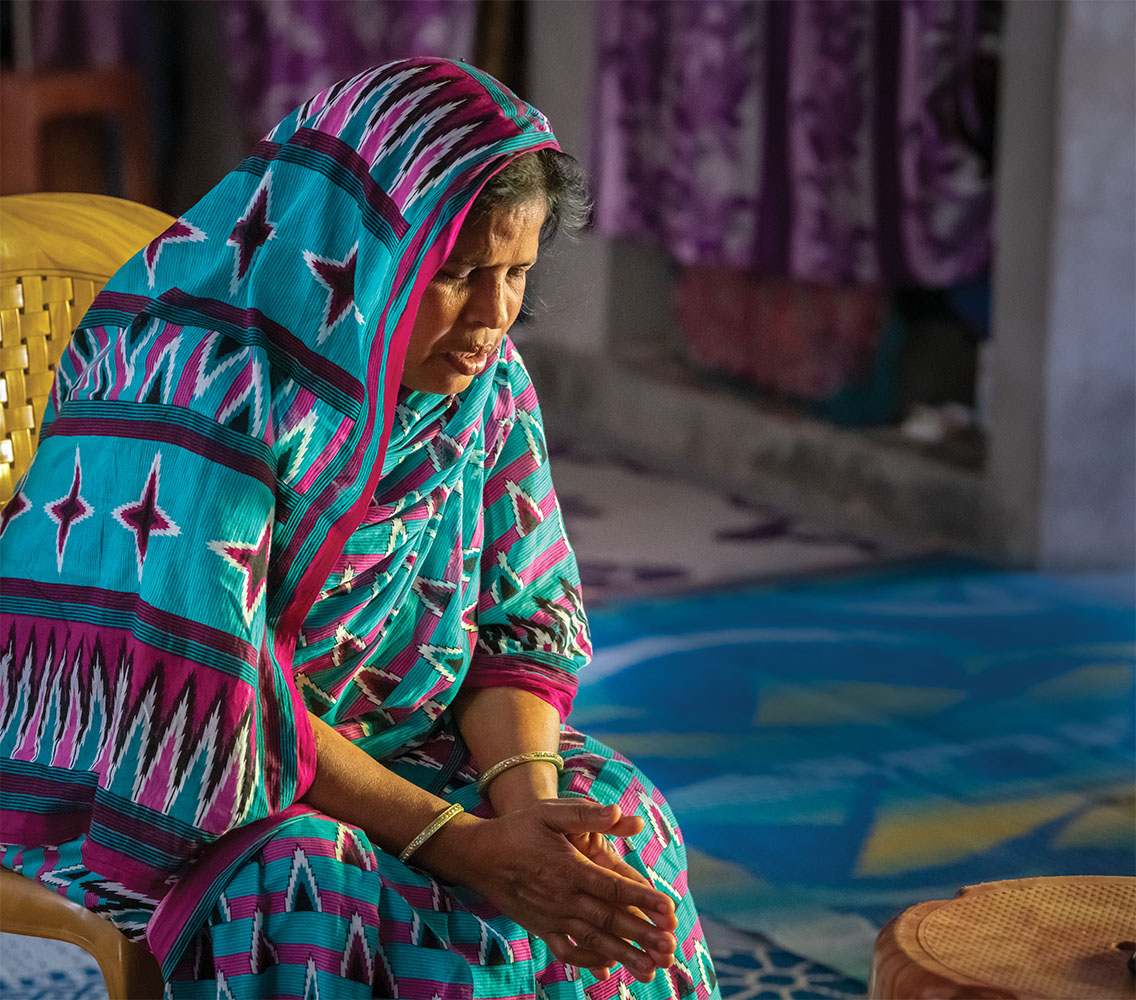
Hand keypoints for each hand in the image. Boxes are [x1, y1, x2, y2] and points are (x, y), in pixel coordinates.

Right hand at [425, 799, 676, 980]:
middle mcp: (562, 897)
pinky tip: (608, 968)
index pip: (614, 887)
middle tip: (671, 948)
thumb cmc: (519, 828)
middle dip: (642, 935)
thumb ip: (587, 815)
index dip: (643, 899)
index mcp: (569, 868)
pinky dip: (588, 962)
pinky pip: (566, 951)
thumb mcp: (551, 811)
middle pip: (608, 920)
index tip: (670, 909)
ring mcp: (550, 917)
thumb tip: (621, 813)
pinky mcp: (540, 928)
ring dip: (623, 955)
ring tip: (651, 970)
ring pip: (593, 941)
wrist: (478, 855)